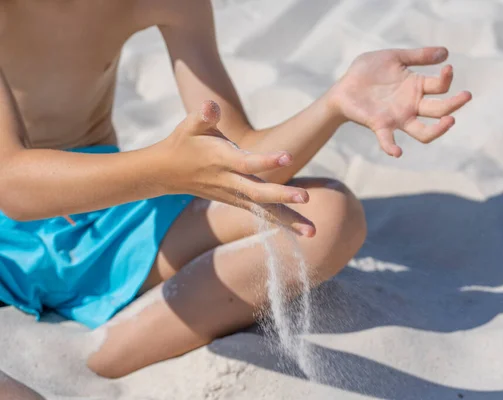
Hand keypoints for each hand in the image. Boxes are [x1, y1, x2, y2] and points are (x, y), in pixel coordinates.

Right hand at [156, 100, 314, 236]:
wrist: (167, 172)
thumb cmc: (185, 141)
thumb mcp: (190, 125)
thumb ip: (203, 115)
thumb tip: (211, 106)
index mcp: (221, 160)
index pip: (246, 162)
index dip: (266, 160)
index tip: (288, 157)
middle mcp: (230, 182)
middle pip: (258, 192)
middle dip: (282, 195)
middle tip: (306, 197)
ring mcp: (234, 196)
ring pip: (264, 210)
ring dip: (289, 220)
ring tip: (313, 232)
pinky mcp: (239, 202)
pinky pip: (263, 214)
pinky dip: (283, 222)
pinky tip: (305, 231)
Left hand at [329, 47, 471, 156]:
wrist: (343, 86)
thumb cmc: (367, 71)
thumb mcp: (394, 57)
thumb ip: (418, 56)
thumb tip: (446, 52)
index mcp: (416, 87)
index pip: (440, 86)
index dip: (447, 78)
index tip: (447, 68)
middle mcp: (411, 105)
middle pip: (439, 110)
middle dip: (454, 104)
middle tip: (466, 95)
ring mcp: (398, 118)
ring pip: (424, 131)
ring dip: (438, 129)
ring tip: (450, 121)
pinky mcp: (380, 125)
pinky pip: (388, 140)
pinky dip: (392, 147)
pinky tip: (397, 152)